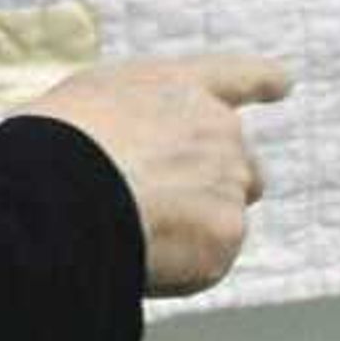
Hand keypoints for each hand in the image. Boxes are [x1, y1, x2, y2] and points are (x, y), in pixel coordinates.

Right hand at [11, 54, 291, 297]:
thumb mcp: (90, 102)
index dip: (263, 80)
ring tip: (130, 227)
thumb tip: (147, 157)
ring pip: (224, 215)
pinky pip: (207, 259)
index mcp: (181, 86)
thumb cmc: (56, 141)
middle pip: (242, 166)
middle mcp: (219, 129)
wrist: (60, 186)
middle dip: (214, 186)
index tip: (282, 83)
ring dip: (192, 226)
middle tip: (157, 205)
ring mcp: (229, 182)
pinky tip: (136, 252)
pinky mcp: (226, 235)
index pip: (237, 75)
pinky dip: (179, 265)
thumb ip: (138, 118)